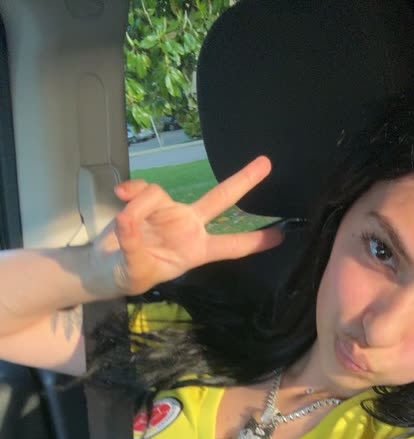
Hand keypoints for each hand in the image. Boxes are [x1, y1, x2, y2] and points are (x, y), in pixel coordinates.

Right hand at [90, 156, 282, 295]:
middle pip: (221, 199)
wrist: (106, 266)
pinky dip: (129, 192)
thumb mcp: (135, 271)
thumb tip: (128, 220)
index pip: (230, 246)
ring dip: (137, 207)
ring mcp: (169, 211)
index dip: (254, 242)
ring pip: (157, 194)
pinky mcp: (147, 201)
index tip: (282, 237)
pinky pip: (141, 188)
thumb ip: (133, 247)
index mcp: (195, 250)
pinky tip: (118, 196)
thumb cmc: (128, 275)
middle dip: (243, 180)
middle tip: (267, 163)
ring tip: (122, 227)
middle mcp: (188, 227)